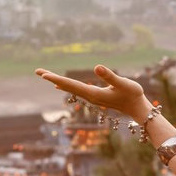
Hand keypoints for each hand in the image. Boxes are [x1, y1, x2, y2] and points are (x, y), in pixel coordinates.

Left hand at [35, 64, 150, 119]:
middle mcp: (89, 96)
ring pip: (70, 88)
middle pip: (67, 87)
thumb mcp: (123, 83)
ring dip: (57, 81)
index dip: (56, 79)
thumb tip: (96, 67)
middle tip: (37, 71)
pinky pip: (75, 89)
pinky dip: (65, 85)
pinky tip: (59, 85)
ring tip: (45, 75)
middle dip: (52, 78)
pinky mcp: (95, 96)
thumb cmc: (133, 95)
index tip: (43, 75)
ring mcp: (91, 97)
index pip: (71, 85)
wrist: (138, 108)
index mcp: (93, 94)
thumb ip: (110, 76)